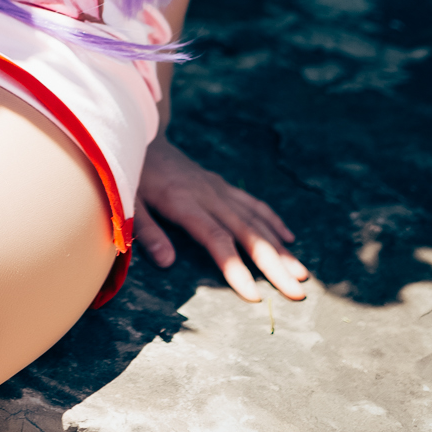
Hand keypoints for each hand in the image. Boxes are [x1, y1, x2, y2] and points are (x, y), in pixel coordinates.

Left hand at [134, 132, 308, 302]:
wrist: (140, 135)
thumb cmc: (131, 173)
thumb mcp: (128, 201)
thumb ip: (147, 230)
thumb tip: (167, 262)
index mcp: (184, 202)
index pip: (216, 239)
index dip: (236, 268)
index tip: (254, 296)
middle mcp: (209, 196)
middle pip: (248, 234)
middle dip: (275, 265)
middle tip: (297, 291)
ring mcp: (219, 189)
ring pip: (257, 221)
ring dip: (281, 248)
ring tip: (303, 274)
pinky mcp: (222, 186)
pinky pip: (253, 204)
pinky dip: (273, 221)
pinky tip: (289, 239)